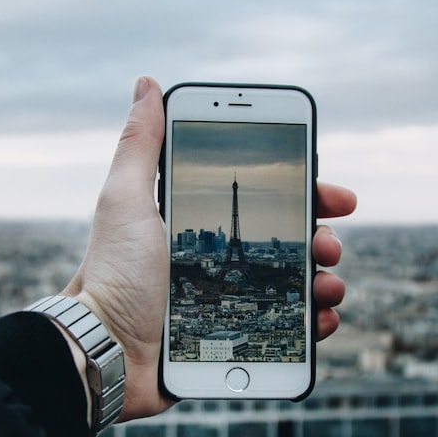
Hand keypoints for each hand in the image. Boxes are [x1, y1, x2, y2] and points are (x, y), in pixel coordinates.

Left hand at [66, 77, 355, 422]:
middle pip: (290, 241)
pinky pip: (289, 328)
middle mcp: (220, 260)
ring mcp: (232, 301)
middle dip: (322, 237)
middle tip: (330, 245)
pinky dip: (314, 322)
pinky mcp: (237, 341)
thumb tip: (147, 84)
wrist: (104, 353)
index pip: (264, 199)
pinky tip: (321, 319)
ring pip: (298, 284)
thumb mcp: (125, 202)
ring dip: (325, 279)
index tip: (333, 194)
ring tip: (329, 285)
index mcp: (200, 224)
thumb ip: (140, 146)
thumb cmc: (112, 276)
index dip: (304, 193)